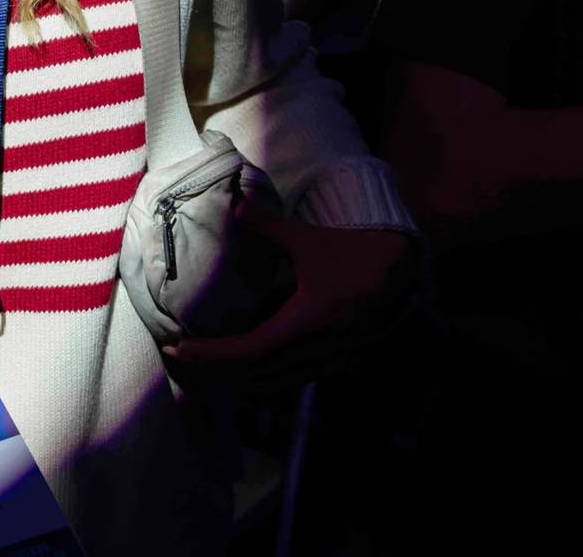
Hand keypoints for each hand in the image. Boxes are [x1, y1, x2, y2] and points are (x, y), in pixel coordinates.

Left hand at [162, 204, 419, 390]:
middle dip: (215, 371)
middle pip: (256, 375)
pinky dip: (262, 378)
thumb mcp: (309, 239)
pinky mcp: (338, 363)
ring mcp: (330, 361)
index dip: (213, 356)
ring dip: (237, 379)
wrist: (406, 272)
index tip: (180, 350)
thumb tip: (233, 203)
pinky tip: (242, 366)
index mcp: (308, 323)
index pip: (250, 352)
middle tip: (179, 359)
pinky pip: (292, 380)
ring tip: (204, 366)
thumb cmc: (355, 253)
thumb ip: (268, 224)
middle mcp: (318, 350)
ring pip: (274, 383)